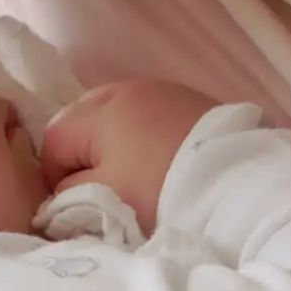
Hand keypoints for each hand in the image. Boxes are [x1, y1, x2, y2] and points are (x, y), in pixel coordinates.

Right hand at [39, 79, 216, 233]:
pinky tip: (164, 160)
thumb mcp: (104, 197)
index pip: (52, 140)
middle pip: (82, 120)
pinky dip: (147, 136)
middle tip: (107, 188)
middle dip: (84, 155)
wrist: (238, 179)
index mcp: (96, 109)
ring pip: (116, 116)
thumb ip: (67, 195)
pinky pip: (150, 115)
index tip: (77, 202)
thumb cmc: (160, 188)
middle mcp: (123, 88)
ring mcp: (158, 89)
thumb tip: (59, 194)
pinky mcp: (188, 98)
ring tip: (137, 175)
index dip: (56, 176)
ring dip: (116, 144)